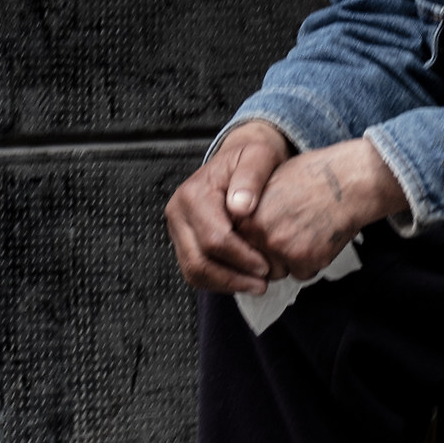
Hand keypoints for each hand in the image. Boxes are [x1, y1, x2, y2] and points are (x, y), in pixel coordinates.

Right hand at [165, 122, 292, 292]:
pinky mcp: (183, 242)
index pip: (214, 238)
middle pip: (198, 260)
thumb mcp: (259, 156)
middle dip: (233, 277)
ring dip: (225, 284)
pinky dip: (218, 282)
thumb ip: (251, 177)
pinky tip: (243, 280)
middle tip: (263, 283)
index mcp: (193, 194)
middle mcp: (178, 213)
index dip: (241, 257)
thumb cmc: (252, 159)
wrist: (238, 161)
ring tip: (256, 286)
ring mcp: (177, 229)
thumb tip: (240, 207)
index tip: (266, 265)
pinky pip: (195, 272)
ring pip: (193, 271)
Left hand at [241, 137, 407, 280]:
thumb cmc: (313, 177)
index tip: (265, 239)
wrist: (348, 181)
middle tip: (291, 235)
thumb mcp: (269, 184)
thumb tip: (241, 231)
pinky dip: (312, 262)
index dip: (253, 244)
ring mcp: (283, 249)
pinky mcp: (307, 260)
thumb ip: (251, 210)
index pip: (238, 247)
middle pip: (256, 263)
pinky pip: (303, 273)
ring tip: (306, 235)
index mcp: (247, 216)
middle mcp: (261, 234)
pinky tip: (320, 240)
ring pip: (279, 271)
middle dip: (271, 256)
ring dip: (290, 262)